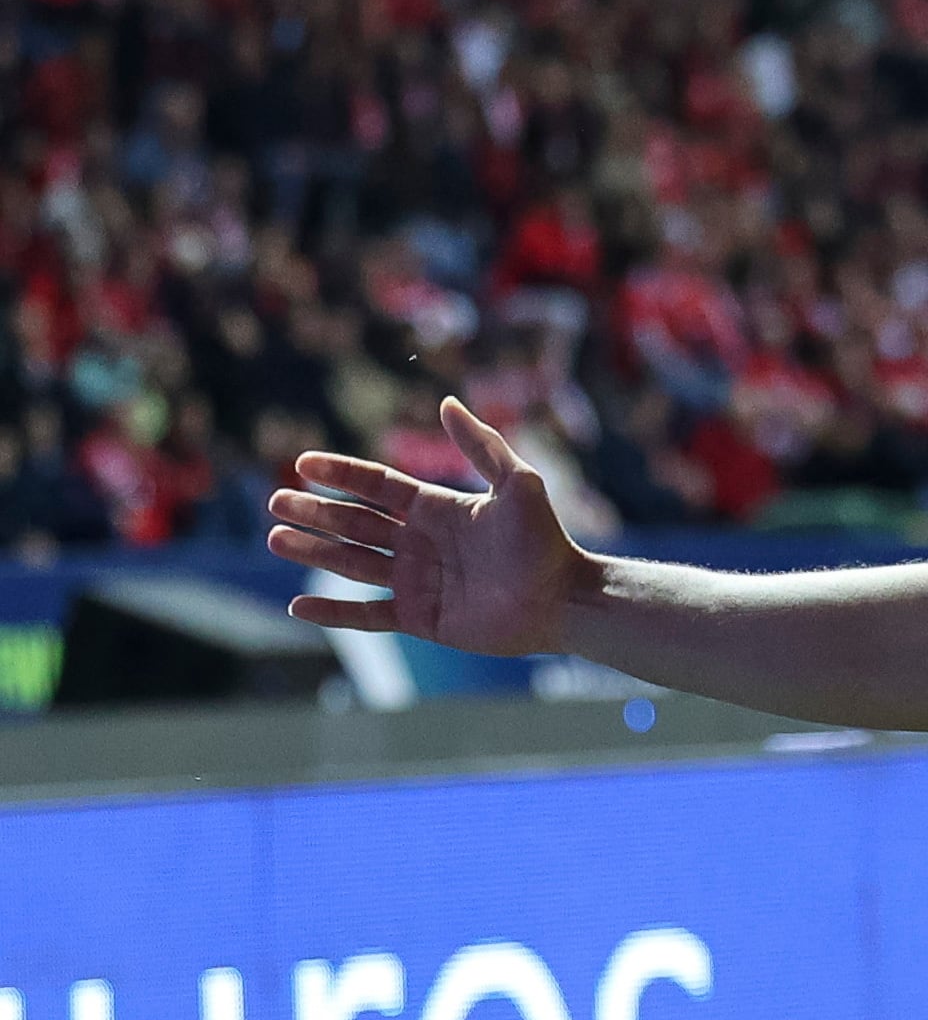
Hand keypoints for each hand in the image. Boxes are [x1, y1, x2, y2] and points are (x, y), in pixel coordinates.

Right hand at [266, 398, 585, 656]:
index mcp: (438, 509)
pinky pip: (365, 614)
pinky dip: (332, 612)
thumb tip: (447, 402)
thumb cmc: (543, 539)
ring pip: (352, 564)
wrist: (560, 598)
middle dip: (315, 512)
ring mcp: (416, 581)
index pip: (378, 487)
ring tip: (275, 539)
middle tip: (273, 501)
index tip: (303, 463)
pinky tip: (297, 606)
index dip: (342, 475)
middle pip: (355, 523)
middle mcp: (420, 543)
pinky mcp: (419, 617)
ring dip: (313, 552)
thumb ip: (481, 445)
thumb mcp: (517, 483)